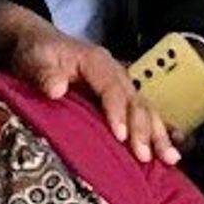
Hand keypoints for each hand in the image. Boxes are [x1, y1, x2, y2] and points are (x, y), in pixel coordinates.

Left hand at [0, 6, 177, 162]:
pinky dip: (156, 134)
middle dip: (142, 129)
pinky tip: (167, 154)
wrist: (40, 44)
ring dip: (158, 134)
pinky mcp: (121, 100)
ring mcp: (121, 86)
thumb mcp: (34, 58)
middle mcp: (115, 73)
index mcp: (97, 62)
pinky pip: (144, 116)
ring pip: (145, 110)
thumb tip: (56, 89)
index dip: (117, 112)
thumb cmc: (38, 53)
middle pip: (135, 101)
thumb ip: (44, 73)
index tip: (120, 137)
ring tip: (169, 159)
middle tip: (144, 156)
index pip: (112, 88)